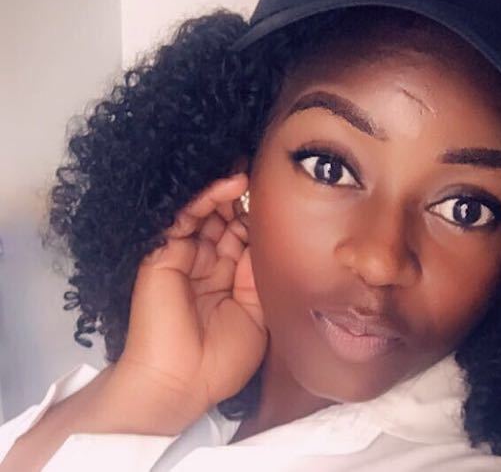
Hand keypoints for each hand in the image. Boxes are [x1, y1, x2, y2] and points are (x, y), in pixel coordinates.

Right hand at [112, 172, 266, 428]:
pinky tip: (229, 185)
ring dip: (225, 191)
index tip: (280, 192)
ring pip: (205, 212)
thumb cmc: (222, 359)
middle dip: (242, 198)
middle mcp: (206, 262)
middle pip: (224, 218)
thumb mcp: (257, 312)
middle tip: (262, 173)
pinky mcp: (163, 254)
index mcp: (227, 276)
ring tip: (246, 173)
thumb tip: (266, 236)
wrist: (182, 384)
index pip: (243, 234)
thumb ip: (259, 272)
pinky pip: (184, 218)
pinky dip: (205, 198)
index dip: (259, 215)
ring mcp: (184, 256)